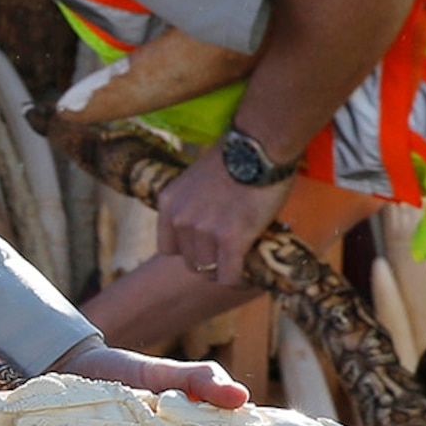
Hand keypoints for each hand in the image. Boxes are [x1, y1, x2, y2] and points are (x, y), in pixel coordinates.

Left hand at [157, 147, 292, 285]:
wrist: (257, 146)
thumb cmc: (235, 155)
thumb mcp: (198, 179)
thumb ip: (195, 203)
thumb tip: (209, 222)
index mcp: (169, 203)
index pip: (169, 247)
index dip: (191, 250)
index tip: (209, 247)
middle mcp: (181, 219)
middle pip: (190, 262)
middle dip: (211, 261)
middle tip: (232, 255)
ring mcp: (204, 231)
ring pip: (209, 272)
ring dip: (226, 270)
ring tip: (243, 263)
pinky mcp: (230, 240)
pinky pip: (229, 276)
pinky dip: (239, 279)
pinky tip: (249, 273)